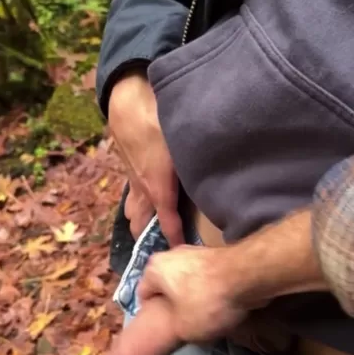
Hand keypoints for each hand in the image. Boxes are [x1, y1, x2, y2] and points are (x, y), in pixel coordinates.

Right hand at [97, 245, 252, 354]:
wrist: (248, 275)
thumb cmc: (206, 301)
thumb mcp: (181, 327)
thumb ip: (167, 332)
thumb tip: (163, 336)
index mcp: (154, 268)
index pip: (143, 295)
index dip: (152, 315)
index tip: (166, 330)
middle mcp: (171, 253)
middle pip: (166, 287)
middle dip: (175, 305)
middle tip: (186, 326)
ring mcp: (196, 252)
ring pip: (188, 282)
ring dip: (195, 298)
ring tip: (207, 318)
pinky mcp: (218, 255)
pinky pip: (208, 278)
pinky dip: (212, 291)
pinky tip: (222, 306)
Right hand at [109, 72, 183, 245]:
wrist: (127, 100)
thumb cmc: (156, 120)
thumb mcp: (182, 144)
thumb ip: (200, 162)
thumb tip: (227, 174)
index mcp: (157, 188)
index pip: (167, 223)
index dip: (176, 240)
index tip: (184, 254)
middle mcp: (142, 189)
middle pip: (140, 225)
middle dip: (149, 239)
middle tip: (164, 250)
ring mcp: (133, 180)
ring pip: (133, 211)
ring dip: (140, 223)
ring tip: (152, 233)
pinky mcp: (129, 168)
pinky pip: (132, 195)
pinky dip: (138, 205)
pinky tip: (148, 202)